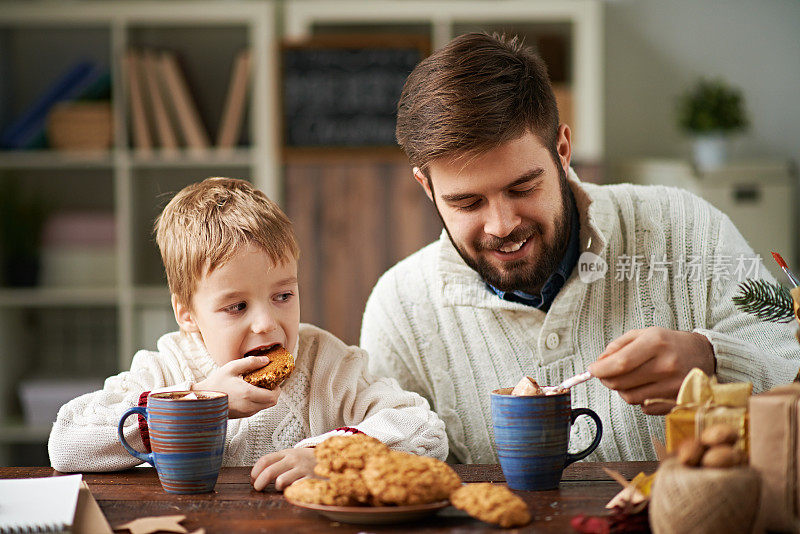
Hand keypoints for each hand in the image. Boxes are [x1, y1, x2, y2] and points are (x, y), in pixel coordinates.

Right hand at [192, 356, 280, 417]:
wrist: (202, 399)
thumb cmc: (215, 383)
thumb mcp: (232, 368)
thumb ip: (251, 362)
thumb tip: (266, 360)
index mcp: (248, 394)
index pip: (273, 396)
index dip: (278, 389)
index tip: (275, 380)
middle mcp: (248, 406)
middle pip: (272, 403)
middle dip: (274, 393)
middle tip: (269, 383)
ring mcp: (245, 412)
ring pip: (264, 407)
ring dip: (266, 398)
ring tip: (258, 386)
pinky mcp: (241, 416)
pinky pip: (256, 409)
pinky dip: (258, 402)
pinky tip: (250, 393)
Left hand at [250, 448, 315, 490]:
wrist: (332, 459)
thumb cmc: (307, 461)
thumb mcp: (292, 455)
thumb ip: (277, 461)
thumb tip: (257, 474)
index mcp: (287, 453)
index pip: (265, 460)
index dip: (254, 472)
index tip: (252, 480)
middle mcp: (294, 459)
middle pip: (269, 471)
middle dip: (259, 483)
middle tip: (258, 488)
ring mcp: (302, 469)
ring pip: (280, 481)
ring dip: (278, 487)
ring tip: (282, 487)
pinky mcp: (311, 479)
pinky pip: (294, 489)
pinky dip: (291, 491)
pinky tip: (294, 490)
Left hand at [587, 327, 714, 415]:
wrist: (703, 355)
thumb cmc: (670, 343)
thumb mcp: (644, 334)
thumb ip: (618, 346)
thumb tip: (599, 363)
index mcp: (656, 344)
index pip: (620, 363)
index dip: (601, 369)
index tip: (592, 370)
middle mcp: (666, 366)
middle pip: (622, 382)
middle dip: (607, 379)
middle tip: (606, 374)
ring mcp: (673, 386)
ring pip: (630, 397)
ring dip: (622, 389)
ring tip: (629, 379)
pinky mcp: (677, 401)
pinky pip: (644, 407)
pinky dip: (638, 399)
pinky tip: (646, 387)